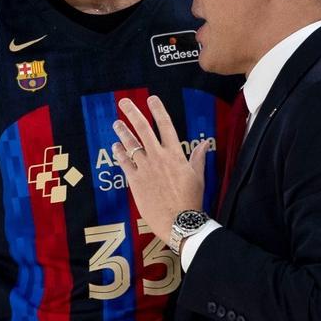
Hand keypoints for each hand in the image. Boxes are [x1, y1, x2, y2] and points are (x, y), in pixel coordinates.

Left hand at [112, 96, 205, 242]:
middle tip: (124, 102)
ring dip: (122, 132)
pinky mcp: (135, 181)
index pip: (166, 125)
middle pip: (143, 129)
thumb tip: (205, 143)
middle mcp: (158, 157)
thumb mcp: (198, 176)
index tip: (152, 99)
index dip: (158, 110)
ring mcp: (145, 168)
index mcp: (175, 154)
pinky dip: (119, 153)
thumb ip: (198, 158)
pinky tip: (115, 147)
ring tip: (116, 123)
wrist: (178, 221)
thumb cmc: (191, 200)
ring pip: (130, 144)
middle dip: (133, 113)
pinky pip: (124, 163)